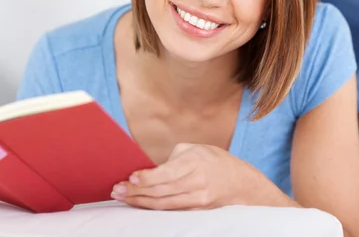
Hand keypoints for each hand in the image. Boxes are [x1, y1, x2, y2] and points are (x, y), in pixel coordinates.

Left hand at [110, 143, 262, 209]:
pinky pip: (171, 211)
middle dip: (137, 191)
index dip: (148, 177)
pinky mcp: (197, 211)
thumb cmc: (214, 160)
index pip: (168, 173)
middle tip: (117, 189)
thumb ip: (173, 157)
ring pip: (164, 204)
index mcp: (195, 162)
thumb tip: (148, 169)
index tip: (131, 177)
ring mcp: (198, 199)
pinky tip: (139, 203)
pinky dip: (153, 208)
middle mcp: (197, 182)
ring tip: (122, 197)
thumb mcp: (196, 149)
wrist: (241, 182)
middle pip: (162, 191)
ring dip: (140, 202)